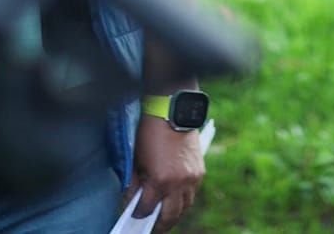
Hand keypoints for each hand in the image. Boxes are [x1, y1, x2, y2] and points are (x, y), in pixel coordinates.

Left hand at [128, 114, 204, 230]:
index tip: (133, 216)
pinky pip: (192, 193)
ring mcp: (192, 178)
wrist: (173, 112)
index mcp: (160, 181)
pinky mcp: (200, 171)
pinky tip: (175, 199)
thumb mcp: (137, 160)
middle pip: (170, 215)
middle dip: (160, 224)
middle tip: (151, 226)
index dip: (138, 214)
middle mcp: (179, 184)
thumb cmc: (150, 133)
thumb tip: (134, 199)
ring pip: (185, 206)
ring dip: (175, 213)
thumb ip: (136, 183)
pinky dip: (184, 199)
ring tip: (165, 216)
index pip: (147, 209)